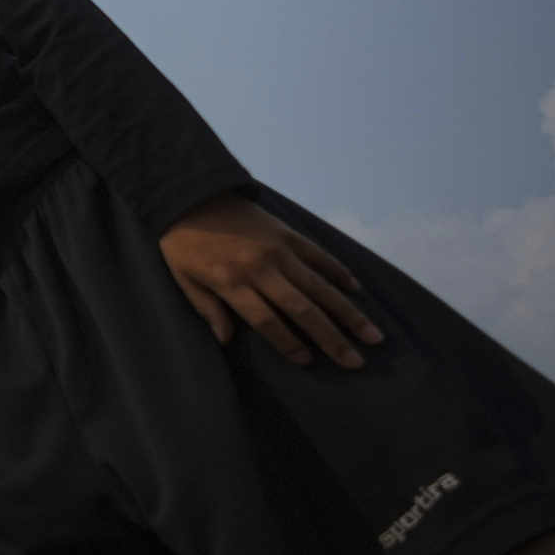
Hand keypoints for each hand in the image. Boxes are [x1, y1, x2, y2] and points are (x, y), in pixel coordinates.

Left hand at [159, 194, 382, 367]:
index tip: (308, 362)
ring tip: (372, 336)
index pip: (266, 320)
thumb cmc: (182, 241)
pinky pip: (318, 255)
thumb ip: (206, 308)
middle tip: (356, 363)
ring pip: (319, 286)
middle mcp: (259, 267)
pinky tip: (355, 290)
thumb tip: (225, 340)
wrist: (191, 192)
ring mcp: (277, 248)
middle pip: (301, 309)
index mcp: (230, 280)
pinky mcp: (286, 232)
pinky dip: (338, 271)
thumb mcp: (181, 277)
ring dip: (348, 313)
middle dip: (331, 338)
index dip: (287, 343)